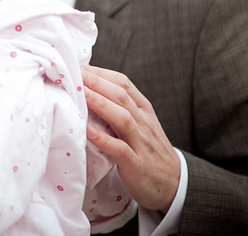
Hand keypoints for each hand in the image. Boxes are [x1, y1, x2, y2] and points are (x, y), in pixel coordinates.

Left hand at [82, 65, 179, 212]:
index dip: (100, 73)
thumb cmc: (148, 151)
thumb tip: (88, 89)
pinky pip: (120, 150)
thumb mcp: (140, 124)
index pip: (123, 84)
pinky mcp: (137, 165)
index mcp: (143, 110)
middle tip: (73, 72)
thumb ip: (119, 108)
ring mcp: (141, 144)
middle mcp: (143, 123)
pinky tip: (87, 131)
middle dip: (96, 82)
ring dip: (100, 103)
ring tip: (79, 93)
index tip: (78, 65)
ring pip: (122, 118)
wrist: (174, 184)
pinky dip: (104, 139)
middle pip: (121, 96)